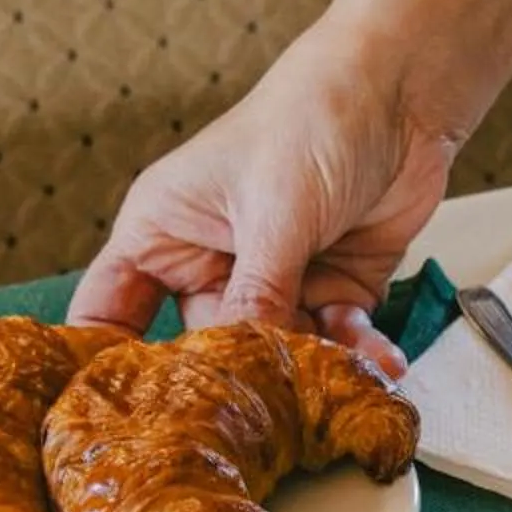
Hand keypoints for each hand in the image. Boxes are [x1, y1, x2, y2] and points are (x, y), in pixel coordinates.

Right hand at [67, 22, 452, 376]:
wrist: (405, 91)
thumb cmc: (314, 116)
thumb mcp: (273, 214)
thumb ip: (254, 299)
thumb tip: (233, 374)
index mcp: (162, 231)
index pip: (106, 311)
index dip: (107, 366)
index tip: (120, 420)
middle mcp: (210, 263)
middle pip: (201, 353)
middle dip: (235, 382)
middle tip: (261, 412)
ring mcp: (271, 282)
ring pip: (275, 358)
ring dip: (311, 372)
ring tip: (341, 381)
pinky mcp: (329, 293)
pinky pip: (333, 346)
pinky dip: (356, 356)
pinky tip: (381, 360)